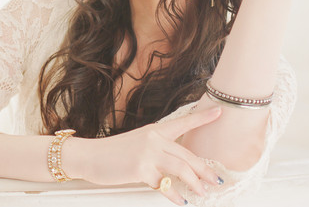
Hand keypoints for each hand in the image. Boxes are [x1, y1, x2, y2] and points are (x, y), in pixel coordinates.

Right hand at [67, 107, 223, 204]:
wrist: (90, 156)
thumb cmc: (112, 152)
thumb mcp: (137, 143)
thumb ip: (156, 149)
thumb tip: (175, 164)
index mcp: (154, 130)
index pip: (183, 122)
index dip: (202, 117)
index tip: (219, 112)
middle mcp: (154, 139)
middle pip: (187, 154)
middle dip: (205, 169)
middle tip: (216, 179)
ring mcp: (148, 153)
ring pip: (181, 169)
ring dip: (196, 183)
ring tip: (203, 192)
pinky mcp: (141, 169)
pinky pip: (165, 185)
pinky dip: (175, 195)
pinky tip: (181, 200)